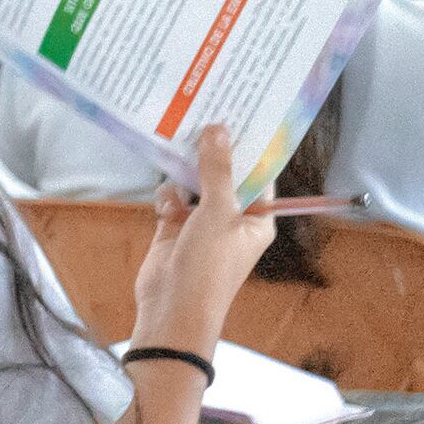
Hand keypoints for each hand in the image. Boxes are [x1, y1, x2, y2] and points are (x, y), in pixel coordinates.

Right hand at [132, 125, 275, 358]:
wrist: (173, 308)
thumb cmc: (210, 265)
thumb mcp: (218, 213)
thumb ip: (217, 170)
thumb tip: (219, 129)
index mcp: (257, 219)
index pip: (258, 176)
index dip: (250, 149)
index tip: (239, 115)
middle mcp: (232, 218)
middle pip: (224, 177)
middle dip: (212, 154)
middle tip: (201, 116)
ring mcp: (202, 224)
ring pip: (194, 184)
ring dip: (185, 173)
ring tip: (176, 144)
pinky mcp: (174, 228)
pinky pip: (172, 199)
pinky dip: (167, 197)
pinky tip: (164, 202)